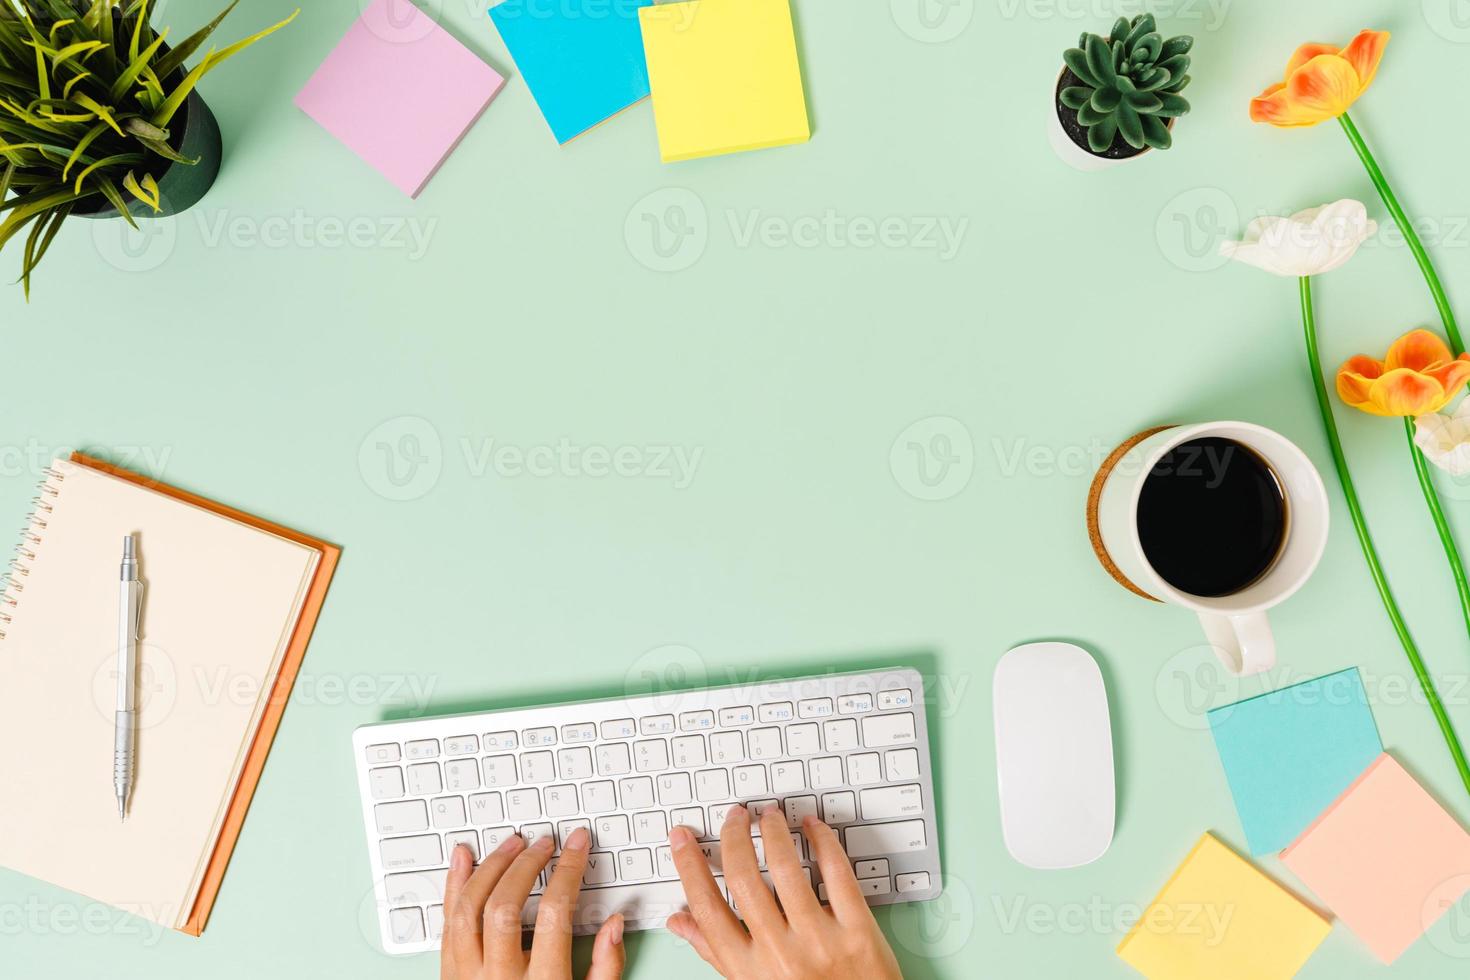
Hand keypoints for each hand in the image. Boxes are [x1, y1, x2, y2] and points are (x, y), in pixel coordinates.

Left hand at [440, 829, 624, 979]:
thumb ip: (606, 969)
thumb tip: (615, 923)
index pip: (554, 914)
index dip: (568, 871)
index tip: (578, 846)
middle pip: (505, 906)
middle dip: (527, 865)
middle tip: (545, 842)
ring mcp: (468, 978)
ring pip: (469, 910)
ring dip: (490, 868)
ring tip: (512, 844)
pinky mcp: (448, 976)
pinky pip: (446, 924)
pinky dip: (453, 886)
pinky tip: (463, 860)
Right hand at [665, 805, 903, 979]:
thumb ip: (717, 951)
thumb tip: (680, 920)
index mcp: (749, 970)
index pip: (707, 908)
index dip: (689, 866)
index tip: (683, 839)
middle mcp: (780, 955)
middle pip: (743, 879)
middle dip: (733, 837)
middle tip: (735, 817)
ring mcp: (820, 942)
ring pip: (786, 869)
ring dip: (773, 832)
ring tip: (769, 817)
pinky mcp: (858, 930)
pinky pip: (837, 874)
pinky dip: (823, 842)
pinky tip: (813, 828)